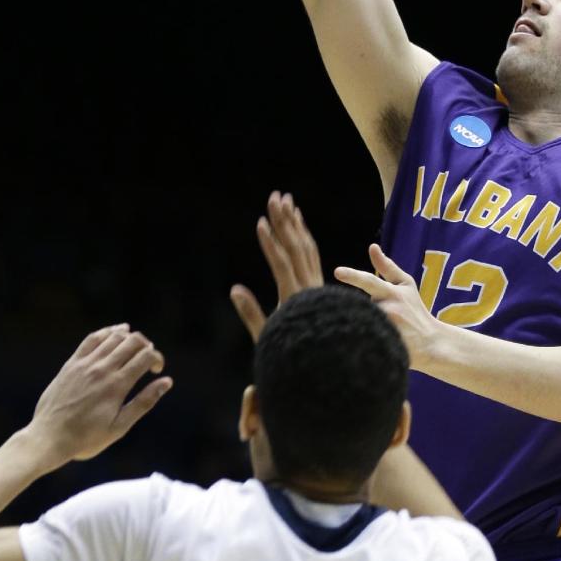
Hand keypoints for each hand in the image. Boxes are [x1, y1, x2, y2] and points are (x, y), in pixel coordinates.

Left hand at [27, 325, 171, 463]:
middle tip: (147, 360)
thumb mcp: (120, 427)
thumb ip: (144, 402)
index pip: (145, 356)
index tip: (157, 370)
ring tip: (135, 348)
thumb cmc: (86, 438)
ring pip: (114, 336)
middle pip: (132, 341)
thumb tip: (166, 382)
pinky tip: (116, 333)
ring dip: (129, 338)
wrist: (49, 437)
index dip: (157, 358)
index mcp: (117, 385)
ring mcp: (85, 364)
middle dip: (146, 346)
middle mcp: (102, 369)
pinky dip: (108, 332)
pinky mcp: (72, 363)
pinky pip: (92, 339)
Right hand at [231, 191, 323, 341]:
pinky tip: (297, 223)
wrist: (326, 364)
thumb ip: (251, 314)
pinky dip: (304, 237)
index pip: (282, 265)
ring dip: (295, 223)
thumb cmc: (291, 354)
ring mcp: (316, 284)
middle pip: (297, 248)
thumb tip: (234, 289)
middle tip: (275, 197)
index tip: (260, 222)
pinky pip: (312, 254)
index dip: (270, 243)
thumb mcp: (267, 337)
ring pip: (307, 247)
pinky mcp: (318, 285)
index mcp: (295, 299)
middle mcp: (309, 287)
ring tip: (285, 201)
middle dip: (284, 221)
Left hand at [334, 243, 439, 370]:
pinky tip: (370, 341)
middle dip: (356, 310)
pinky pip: (362, 340)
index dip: (353, 276)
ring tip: (376, 330)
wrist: (430, 342)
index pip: (370, 281)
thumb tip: (372, 246)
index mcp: (392, 293)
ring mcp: (386, 331)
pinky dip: (361, 337)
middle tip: (375, 319)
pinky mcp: (383, 348)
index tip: (337, 271)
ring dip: (359, 324)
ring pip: (358, 322)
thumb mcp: (405, 285)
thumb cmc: (414, 309)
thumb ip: (387, 267)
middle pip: (358, 306)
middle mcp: (388, 311)